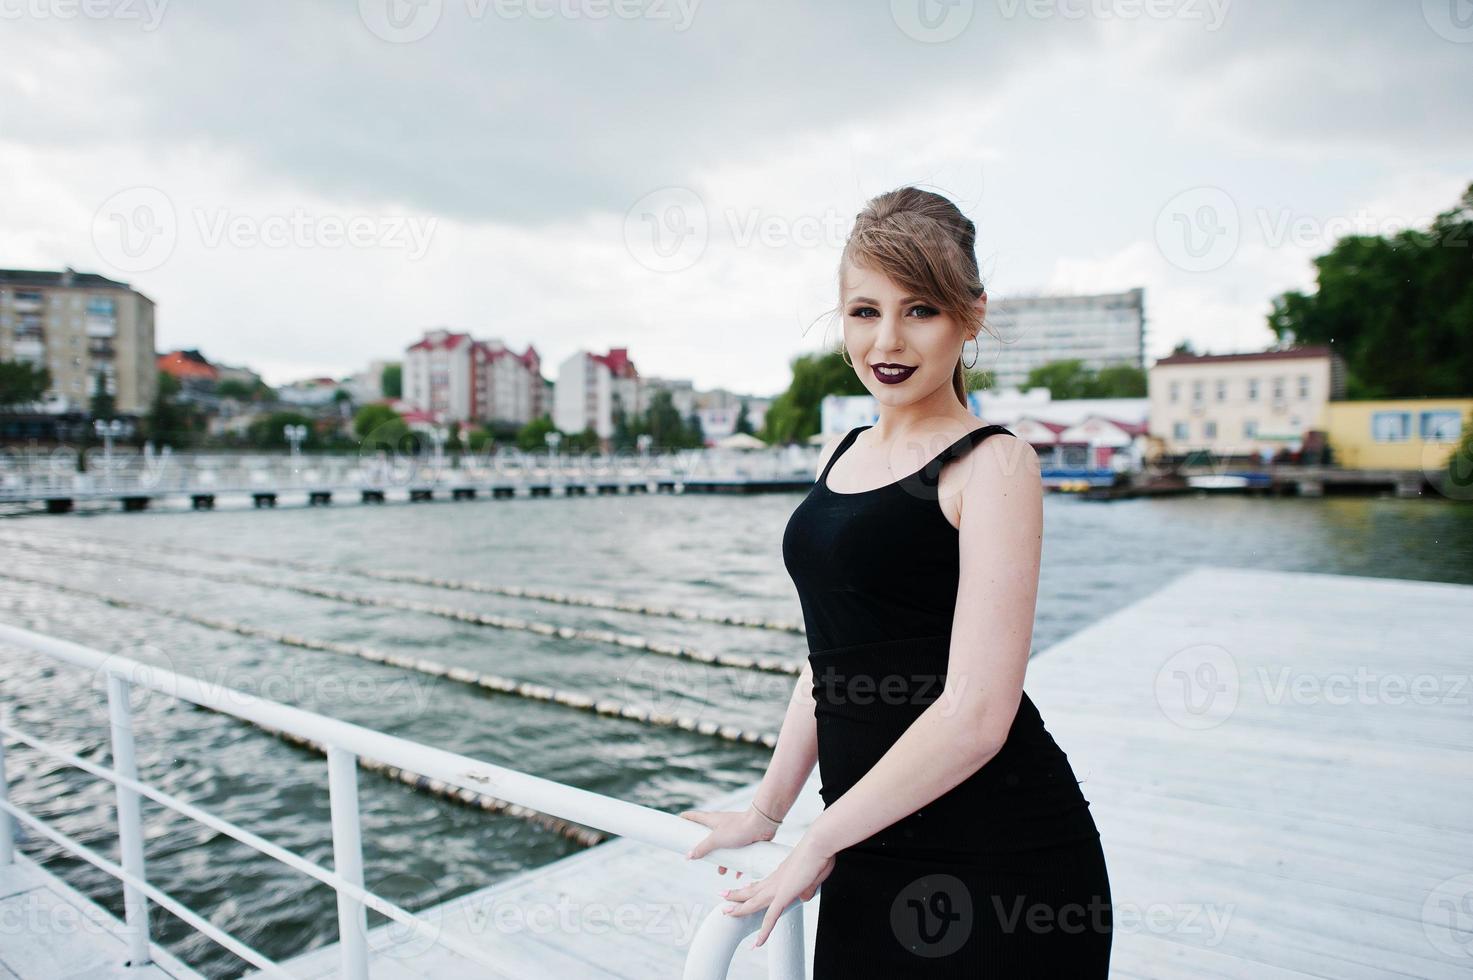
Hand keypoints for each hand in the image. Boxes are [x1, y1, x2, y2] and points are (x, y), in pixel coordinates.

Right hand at [680, 804, 778, 878]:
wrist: (762, 824)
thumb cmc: (739, 828)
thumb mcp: (716, 839)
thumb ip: (702, 848)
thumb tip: (688, 856)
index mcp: (712, 820)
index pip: (694, 816)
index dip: (685, 819)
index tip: (677, 823)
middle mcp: (721, 824)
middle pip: (708, 835)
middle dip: (704, 847)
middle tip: (700, 857)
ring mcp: (733, 830)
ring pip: (724, 846)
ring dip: (722, 859)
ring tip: (722, 872)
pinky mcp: (744, 837)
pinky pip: (737, 852)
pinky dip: (736, 862)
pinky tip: (738, 873)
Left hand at [718, 835, 834, 948]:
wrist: (819, 845)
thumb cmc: (820, 855)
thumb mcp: (812, 875)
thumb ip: (807, 888)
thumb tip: (803, 898)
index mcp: (780, 875)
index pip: (761, 883)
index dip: (749, 887)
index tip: (741, 889)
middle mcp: (775, 881)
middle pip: (751, 891)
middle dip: (736, 896)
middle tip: (723, 898)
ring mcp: (777, 889)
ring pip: (753, 903)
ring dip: (739, 909)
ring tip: (726, 913)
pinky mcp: (784, 896)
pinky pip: (771, 918)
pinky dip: (764, 932)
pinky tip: (758, 943)